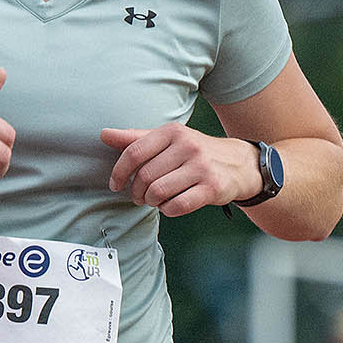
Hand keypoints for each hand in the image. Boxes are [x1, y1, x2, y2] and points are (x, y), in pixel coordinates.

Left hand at [100, 125, 262, 215]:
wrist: (238, 164)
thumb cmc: (193, 153)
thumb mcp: (167, 141)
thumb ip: (135, 139)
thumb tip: (104, 134)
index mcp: (172, 132)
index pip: (134, 152)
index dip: (119, 172)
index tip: (115, 185)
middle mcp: (188, 146)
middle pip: (145, 176)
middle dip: (137, 192)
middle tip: (140, 196)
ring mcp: (202, 167)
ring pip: (159, 192)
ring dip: (152, 202)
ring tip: (155, 200)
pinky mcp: (212, 188)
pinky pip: (177, 206)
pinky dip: (168, 210)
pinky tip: (170, 205)